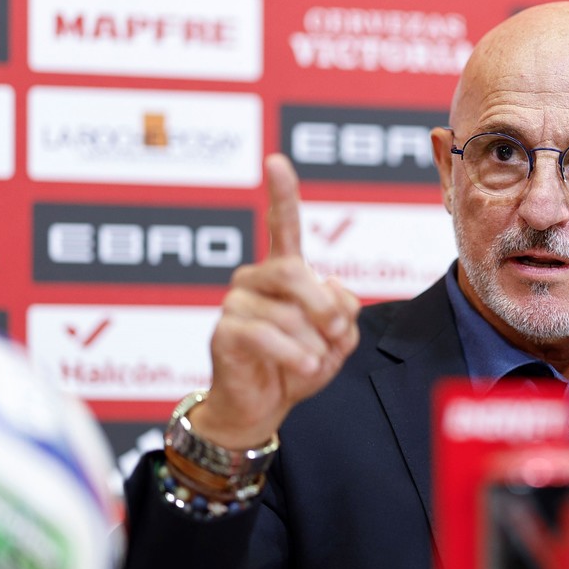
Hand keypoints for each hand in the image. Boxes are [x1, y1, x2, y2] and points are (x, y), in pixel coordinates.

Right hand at [191, 153, 360, 449]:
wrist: (262, 406)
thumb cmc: (297, 365)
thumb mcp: (336, 338)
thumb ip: (343, 310)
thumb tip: (333, 295)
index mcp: (283, 272)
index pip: (283, 225)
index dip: (281, 193)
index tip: (277, 162)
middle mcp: (254, 278)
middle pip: (297, 273)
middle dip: (326, 309)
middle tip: (337, 335)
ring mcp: (235, 302)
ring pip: (289, 313)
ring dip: (314, 345)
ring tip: (312, 364)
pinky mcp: (224, 331)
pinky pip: (268, 336)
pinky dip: (295, 356)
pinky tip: (302, 369)